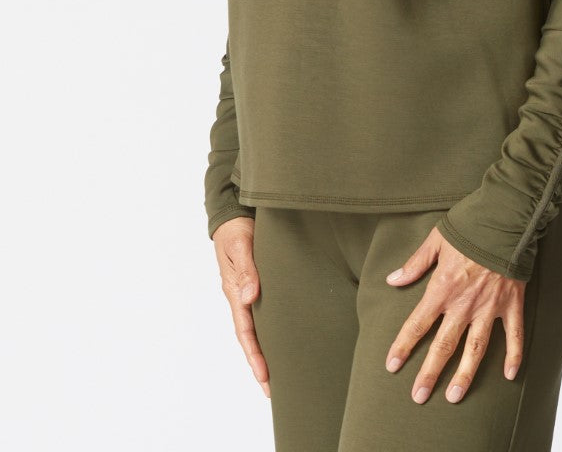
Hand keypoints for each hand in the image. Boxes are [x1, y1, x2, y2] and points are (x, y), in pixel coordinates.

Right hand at [212, 215, 270, 397]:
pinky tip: (283, 340)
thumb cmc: (236, 230)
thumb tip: (248, 296)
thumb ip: (246, 269)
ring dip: (265, 350)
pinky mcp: (258, 286)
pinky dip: (270, 331)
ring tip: (279, 375)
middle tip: (271, 389)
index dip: (254, 353)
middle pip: (250, 337)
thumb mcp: (240, 245)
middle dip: (259, 363)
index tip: (264, 374)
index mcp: (234, 291)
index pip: (244, 330)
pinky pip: (263, 314)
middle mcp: (240, 297)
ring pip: (257, 328)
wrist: (234, 216)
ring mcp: (248, 293)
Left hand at [384, 225, 524, 403]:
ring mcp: (490, 307)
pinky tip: (511, 376)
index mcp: (442, 288)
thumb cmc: (469, 226)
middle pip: (444, 345)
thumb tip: (393, 280)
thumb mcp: (436, 241)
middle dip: (430, 372)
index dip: (403, 346)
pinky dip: (514, 356)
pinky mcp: (512, 304)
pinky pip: (514, 336)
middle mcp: (464, 304)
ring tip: (455, 397)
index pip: (417, 324)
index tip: (392, 366)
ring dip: (465, 374)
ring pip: (476, 349)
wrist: (505, 219)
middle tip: (419, 396)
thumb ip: (415, 264)